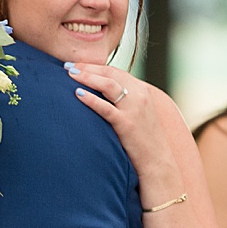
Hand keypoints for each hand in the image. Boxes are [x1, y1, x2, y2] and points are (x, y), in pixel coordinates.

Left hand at [66, 63, 181, 195]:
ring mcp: (134, 109)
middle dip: (87, 68)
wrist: (158, 162)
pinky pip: (106, 108)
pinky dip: (91, 99)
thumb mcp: (139, 114)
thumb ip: (125, 102)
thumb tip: (103, 95)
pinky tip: (78, 94)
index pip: (115, 72)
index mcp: (142, 91)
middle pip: (110, 73)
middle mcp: (140, 95)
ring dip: (87, 77)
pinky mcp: (127, 123)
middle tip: (68, 66)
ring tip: (70, 74)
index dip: (95, 67)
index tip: (78, 65)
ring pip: (108, 85)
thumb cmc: (144, 140)